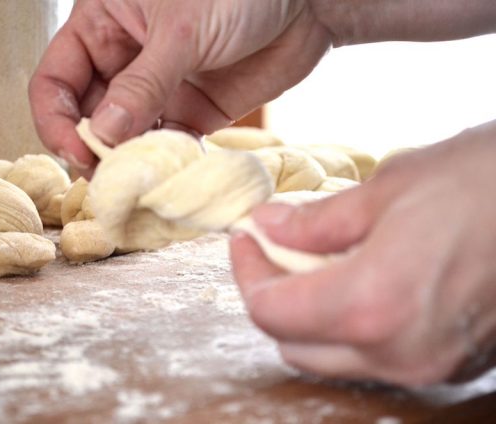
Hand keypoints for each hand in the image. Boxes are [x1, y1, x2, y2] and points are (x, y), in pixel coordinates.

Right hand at [28, 0, 329, 175]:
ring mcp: (158, 88)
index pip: (56, 79)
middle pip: (88, 114)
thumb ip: (142, 85)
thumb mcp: (181, 29)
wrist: (306, 1)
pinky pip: (166, 144)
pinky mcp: (191, 112)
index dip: (56, 118)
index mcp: (103, 24)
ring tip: (138, 181)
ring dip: (128, 161)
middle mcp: (124, 59)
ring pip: (126, 135)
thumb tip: (104, 135)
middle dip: (93, 147)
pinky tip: (172, 170)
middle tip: (108, 178)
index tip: (76, 150)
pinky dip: (165, 161)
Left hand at [231, 119, 495, 386]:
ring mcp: (428, 365)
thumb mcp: (389, 187)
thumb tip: (268, 226)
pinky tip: (357, 278)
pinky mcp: (451, 364)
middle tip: (272, 248)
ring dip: (308, 313)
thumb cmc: (487, 181)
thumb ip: (316, 219)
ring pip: (330, 357)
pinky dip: (348, 324)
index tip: (245, 237)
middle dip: (272, 294)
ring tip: (313, 260)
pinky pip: (374, 356)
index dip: (246, 271)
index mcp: (373, 303)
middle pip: (293, 343)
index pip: (271, 310)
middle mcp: (398, 351)